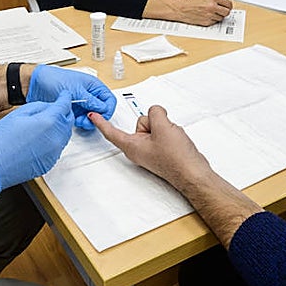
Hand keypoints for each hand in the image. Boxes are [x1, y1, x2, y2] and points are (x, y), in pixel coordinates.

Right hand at [0, 95, 75, 191]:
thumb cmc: (0, 140)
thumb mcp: (18, 114)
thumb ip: (39, 107)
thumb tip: (50, 107)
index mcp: (48, 122)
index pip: (65, 106)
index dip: (65, 98)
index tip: (65, 95)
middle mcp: (55, 138)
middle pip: (69, 120)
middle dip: (64, 112)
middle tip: (55, 108)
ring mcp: (54, 152)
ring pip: (65, 135)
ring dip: (60, 127)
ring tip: (45, 124)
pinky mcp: (50, 163)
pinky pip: (57, 148)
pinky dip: (54, 140)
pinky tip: (40, 139)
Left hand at [27, 65, 116, 129]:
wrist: (36, 84)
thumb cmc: (54, 79)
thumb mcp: (76, 90)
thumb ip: (91, 100)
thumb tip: (103, 109)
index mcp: (93, 86)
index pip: (109, 100)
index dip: (107, 109)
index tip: (101, 116)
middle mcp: (89, 94)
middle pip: (102, 110)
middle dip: (97, 117)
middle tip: (89, 119)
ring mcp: (81, 103)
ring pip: (92, 116)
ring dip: (88, 121)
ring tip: (81, 121)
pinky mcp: (73, 110)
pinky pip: (82, 119)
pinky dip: (80, 122)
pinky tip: (75, 121)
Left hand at [89, 105, 212, 192]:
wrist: (193, 173)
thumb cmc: (176, 159)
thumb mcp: (163, 127)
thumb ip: (155, 113)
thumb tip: (155, 111)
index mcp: (132, 146)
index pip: (112, 132)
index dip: (101, 122)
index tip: (92, 115)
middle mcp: (139, 149)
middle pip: (140, 123)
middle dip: (154, 122)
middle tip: (164, 133)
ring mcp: (150, 150)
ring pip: (154, 126)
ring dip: (164, 127)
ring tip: (172, 139)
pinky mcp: (161, 150)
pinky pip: (162, 132)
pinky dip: (170, 133)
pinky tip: (176, 141)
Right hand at [173, 0, 232, 24]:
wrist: (182, 8)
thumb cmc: (191, 1)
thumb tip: (224, 1)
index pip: (228, 4)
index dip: (228, 6)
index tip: (227, 6)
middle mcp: (212, 6)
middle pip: (227, 12)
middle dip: (225, 12)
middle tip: (222, 11)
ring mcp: (210, 15)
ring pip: (221, 18)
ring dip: (218, 16)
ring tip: (211, 12)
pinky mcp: (207, 22)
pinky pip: (214, 22)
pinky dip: (212, 19)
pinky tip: (206, 16)